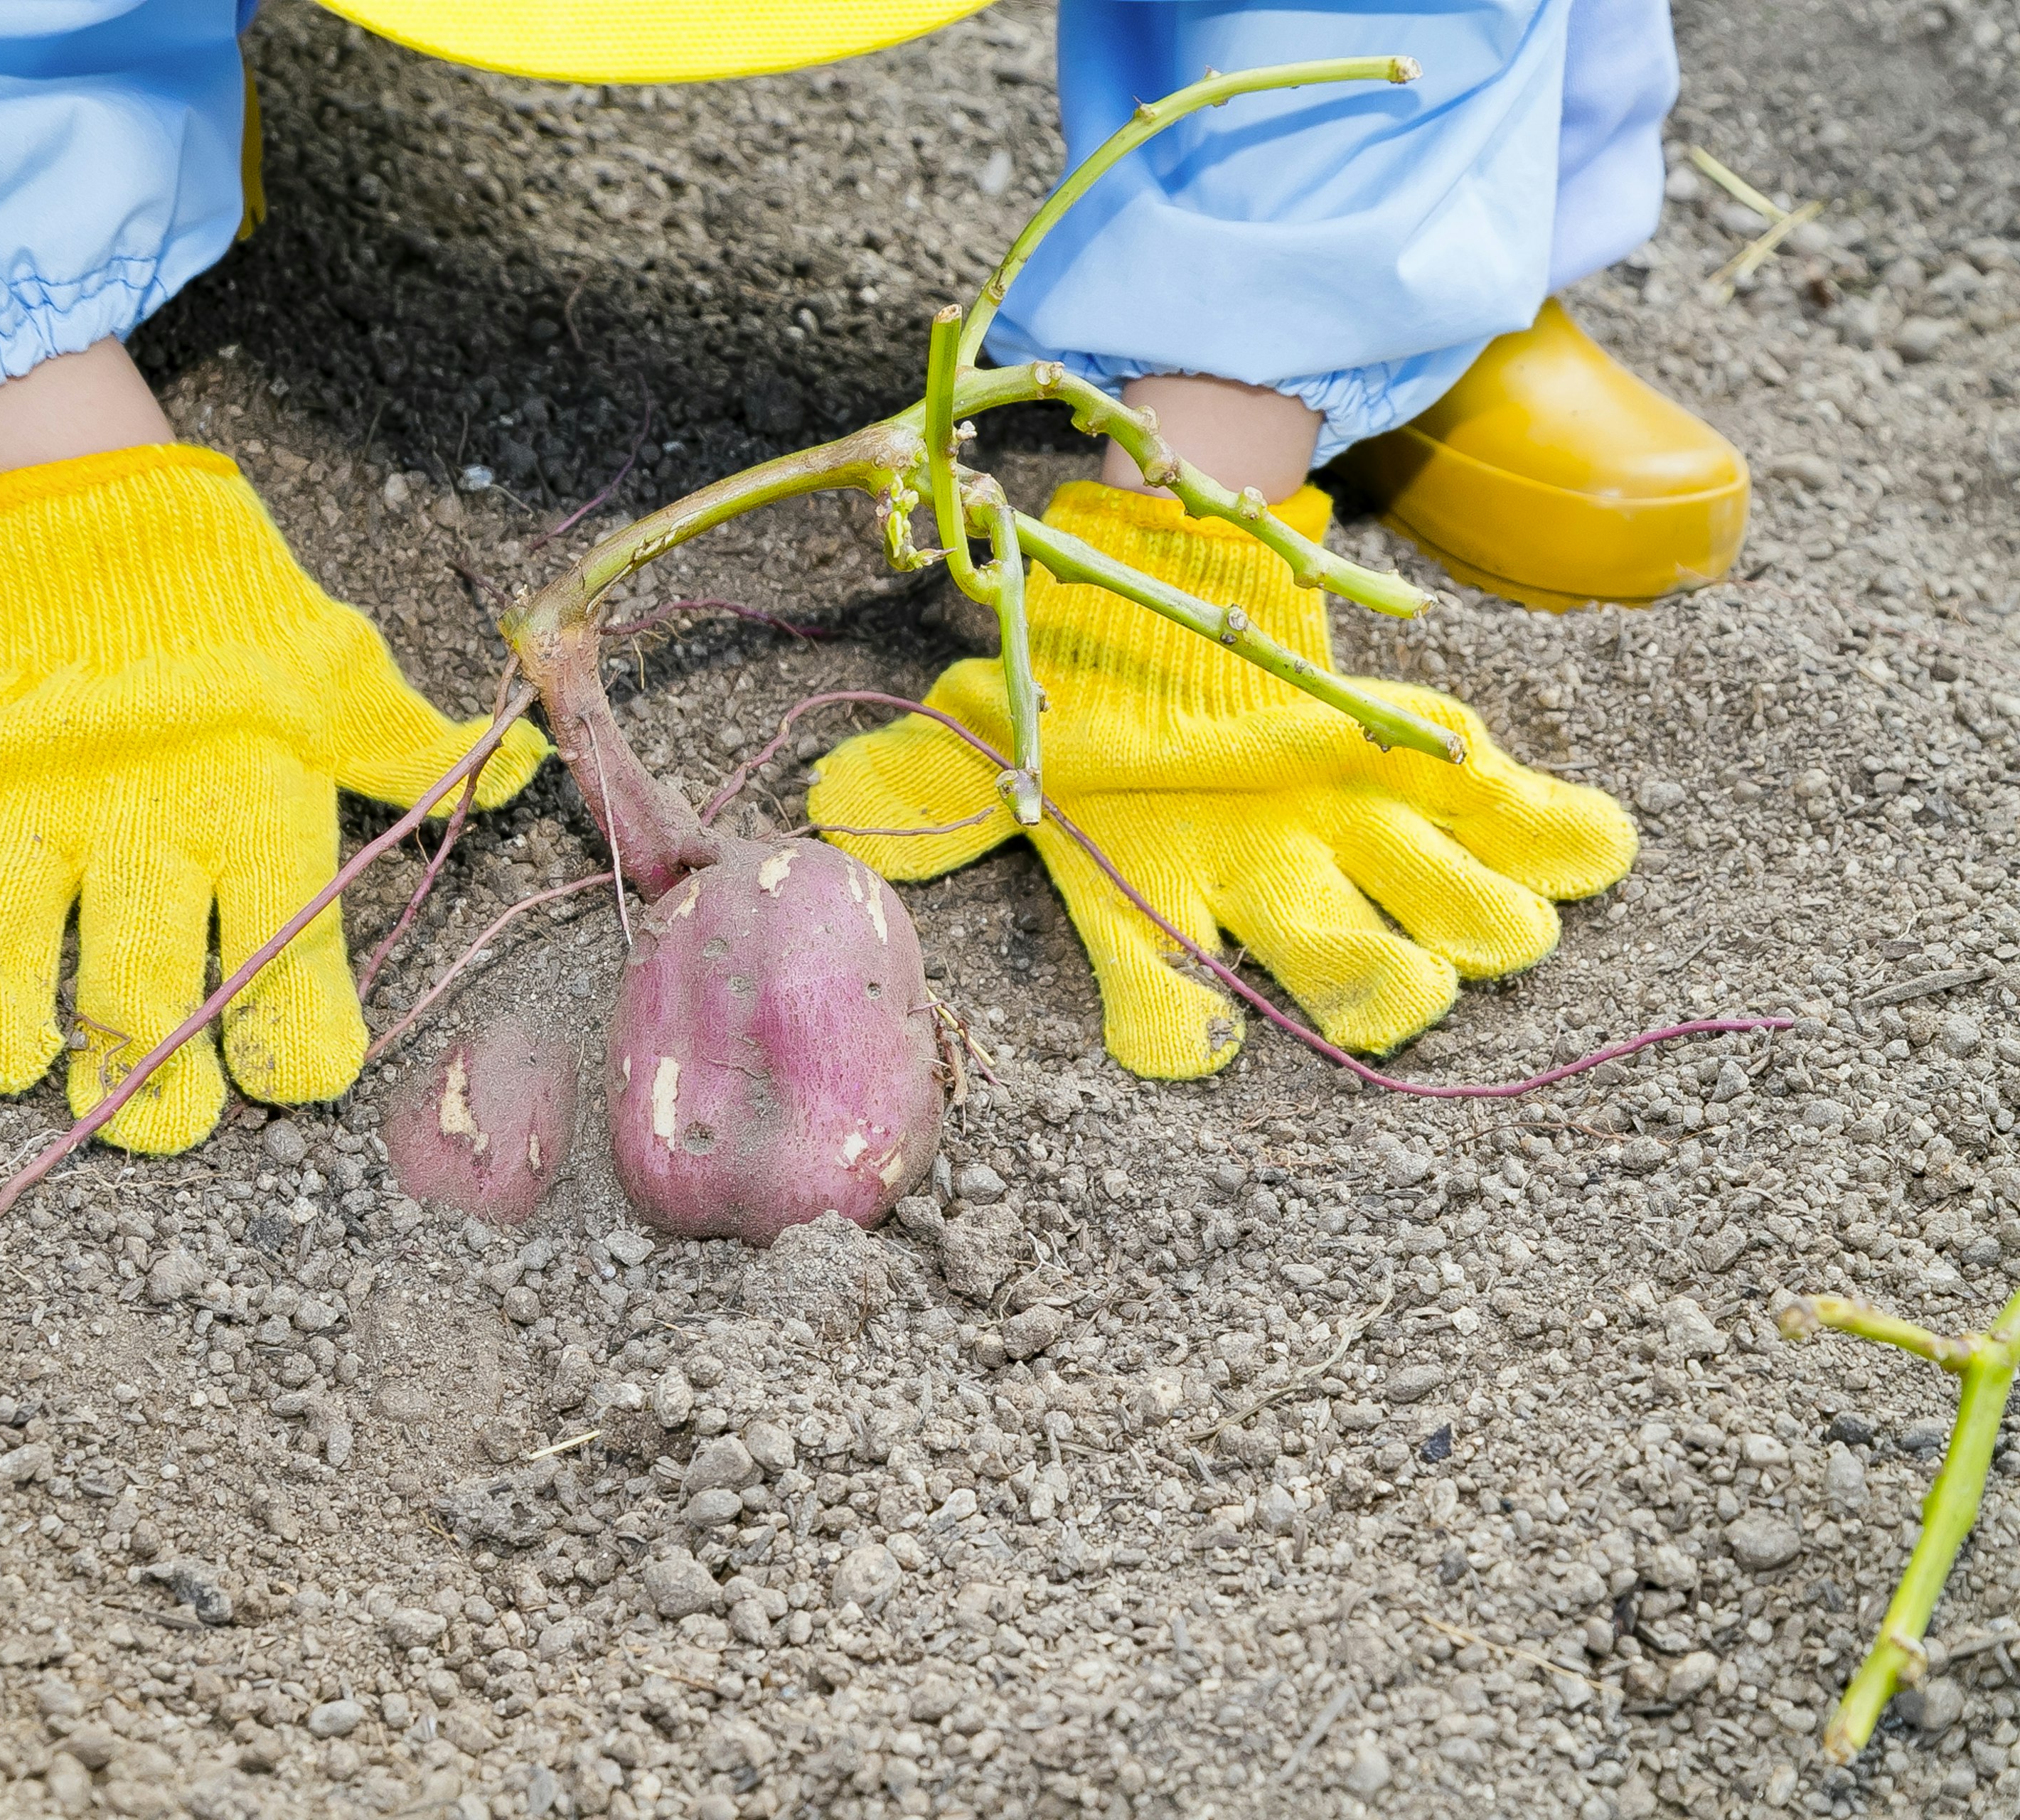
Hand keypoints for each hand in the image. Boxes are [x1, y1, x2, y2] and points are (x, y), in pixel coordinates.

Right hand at [0, 444, 546, 1149]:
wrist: (115, 518)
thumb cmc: (242, 620)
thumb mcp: (341, 677)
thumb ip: (413, 745)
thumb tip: (517, 769)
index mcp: (253, 808)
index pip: (286, 953)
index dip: (295, 1041)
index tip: (291, 1082)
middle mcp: (141, 822)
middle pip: (139, 984)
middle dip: (144, 1078)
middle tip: (152, 1124)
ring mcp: (29, 809)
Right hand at [808, 482, 1632, 1076]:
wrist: (1173, 600)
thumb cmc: (1086, 689)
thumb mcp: (995, 730)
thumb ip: (927, 787)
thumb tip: (829, 817)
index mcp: (1167, 894)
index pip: (1167, 1006)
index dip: (1181, 1035)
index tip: (1193, 1038)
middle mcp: (1273, 889)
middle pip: (1345, 982)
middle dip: (1382, 993)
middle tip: (1398, 983)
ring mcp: (1362, 840)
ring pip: (1445, 923)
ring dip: (1481, 931)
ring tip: (1501, 916)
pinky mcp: (1431, 778)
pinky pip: (1518, 823)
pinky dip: (1564, 839)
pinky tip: (1596, 845)